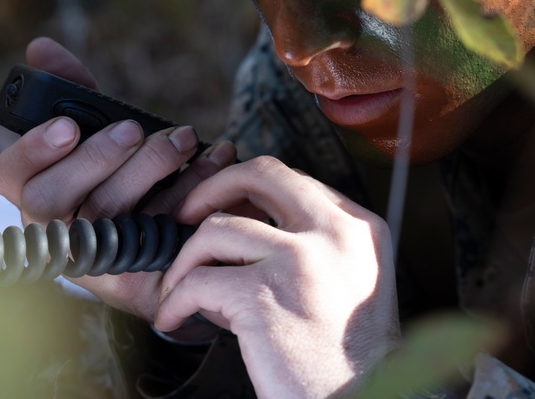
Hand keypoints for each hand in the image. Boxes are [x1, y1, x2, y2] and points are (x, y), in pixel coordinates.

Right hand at [0, 37, 235, 332]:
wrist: (180, 238)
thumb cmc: (129, 177)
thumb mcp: (103, 133)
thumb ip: (74, 92)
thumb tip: (41, 46)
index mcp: (38, 193)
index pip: (9, 175)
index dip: (32, 149)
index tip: (68, 124)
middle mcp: (55, 230)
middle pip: (53, 199)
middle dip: (97, 157)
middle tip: (134, 129)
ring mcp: (93, 261)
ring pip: (108, 216)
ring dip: (150, 170)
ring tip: (184, 138)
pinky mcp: (135, 283)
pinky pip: (159, 236)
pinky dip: (192, 192)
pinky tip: (215, 161)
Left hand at [155, 156, 399, 397]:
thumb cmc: (349, 360)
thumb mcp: (351, 284)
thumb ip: (311, 249)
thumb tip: (240, 235)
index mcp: (359, 228)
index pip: (294, 180)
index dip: (251, 187)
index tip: (226, 206)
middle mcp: (334, 233)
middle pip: (261, 174)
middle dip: (213, 189)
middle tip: (188, 215)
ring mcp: (298, 260)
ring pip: (216, 228)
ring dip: (185, 259)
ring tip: (178, 288)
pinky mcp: (262, 296)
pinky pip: (198, 281)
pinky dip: (175, 300)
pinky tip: (174, 318)